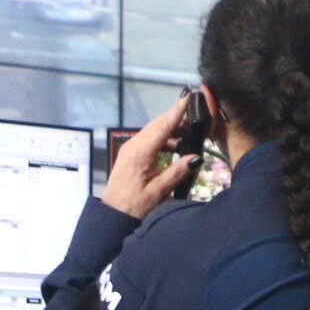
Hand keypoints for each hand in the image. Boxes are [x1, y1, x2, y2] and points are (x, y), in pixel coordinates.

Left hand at [103, 93, 196, 220]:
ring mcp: (131, 148)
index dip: (177, 111)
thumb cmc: (134, 206)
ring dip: (171, 127)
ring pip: (154, 130)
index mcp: (140, 152)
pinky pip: (150, 138)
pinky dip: (164, 137)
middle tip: (195, 107)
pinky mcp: (131, 153)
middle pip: (158, 124)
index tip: (188, 95)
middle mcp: (134, 145)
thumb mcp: (159, 191)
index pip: (162, 126)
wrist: (112, 214)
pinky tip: (177, 145)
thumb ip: (177, 172)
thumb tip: (196, 157)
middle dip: (176, 115)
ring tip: (191, 129)